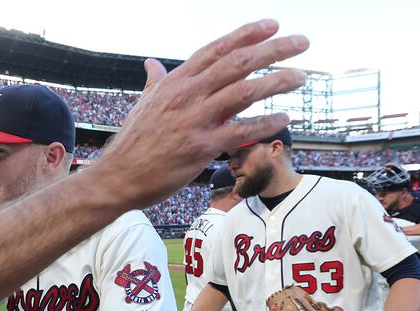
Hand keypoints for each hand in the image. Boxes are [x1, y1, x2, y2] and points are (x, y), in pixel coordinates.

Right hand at [90, 19, 308, 210]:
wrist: (118, 176)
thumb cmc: (133, 141)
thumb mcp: (144, 103)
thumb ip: (156, 81)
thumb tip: (152, 63)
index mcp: (176, 82)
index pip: (217, 49)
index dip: (247, 34)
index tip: (273, 24)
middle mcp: (187, 95)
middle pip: (238, 63)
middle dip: (274, 49)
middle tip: (302, 42)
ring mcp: (195, 120)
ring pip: (245, 92)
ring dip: (277, 81)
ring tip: (301, 76)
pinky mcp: (201, 148)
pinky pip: (242, 131)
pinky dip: (266, 123)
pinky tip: (284, 118)